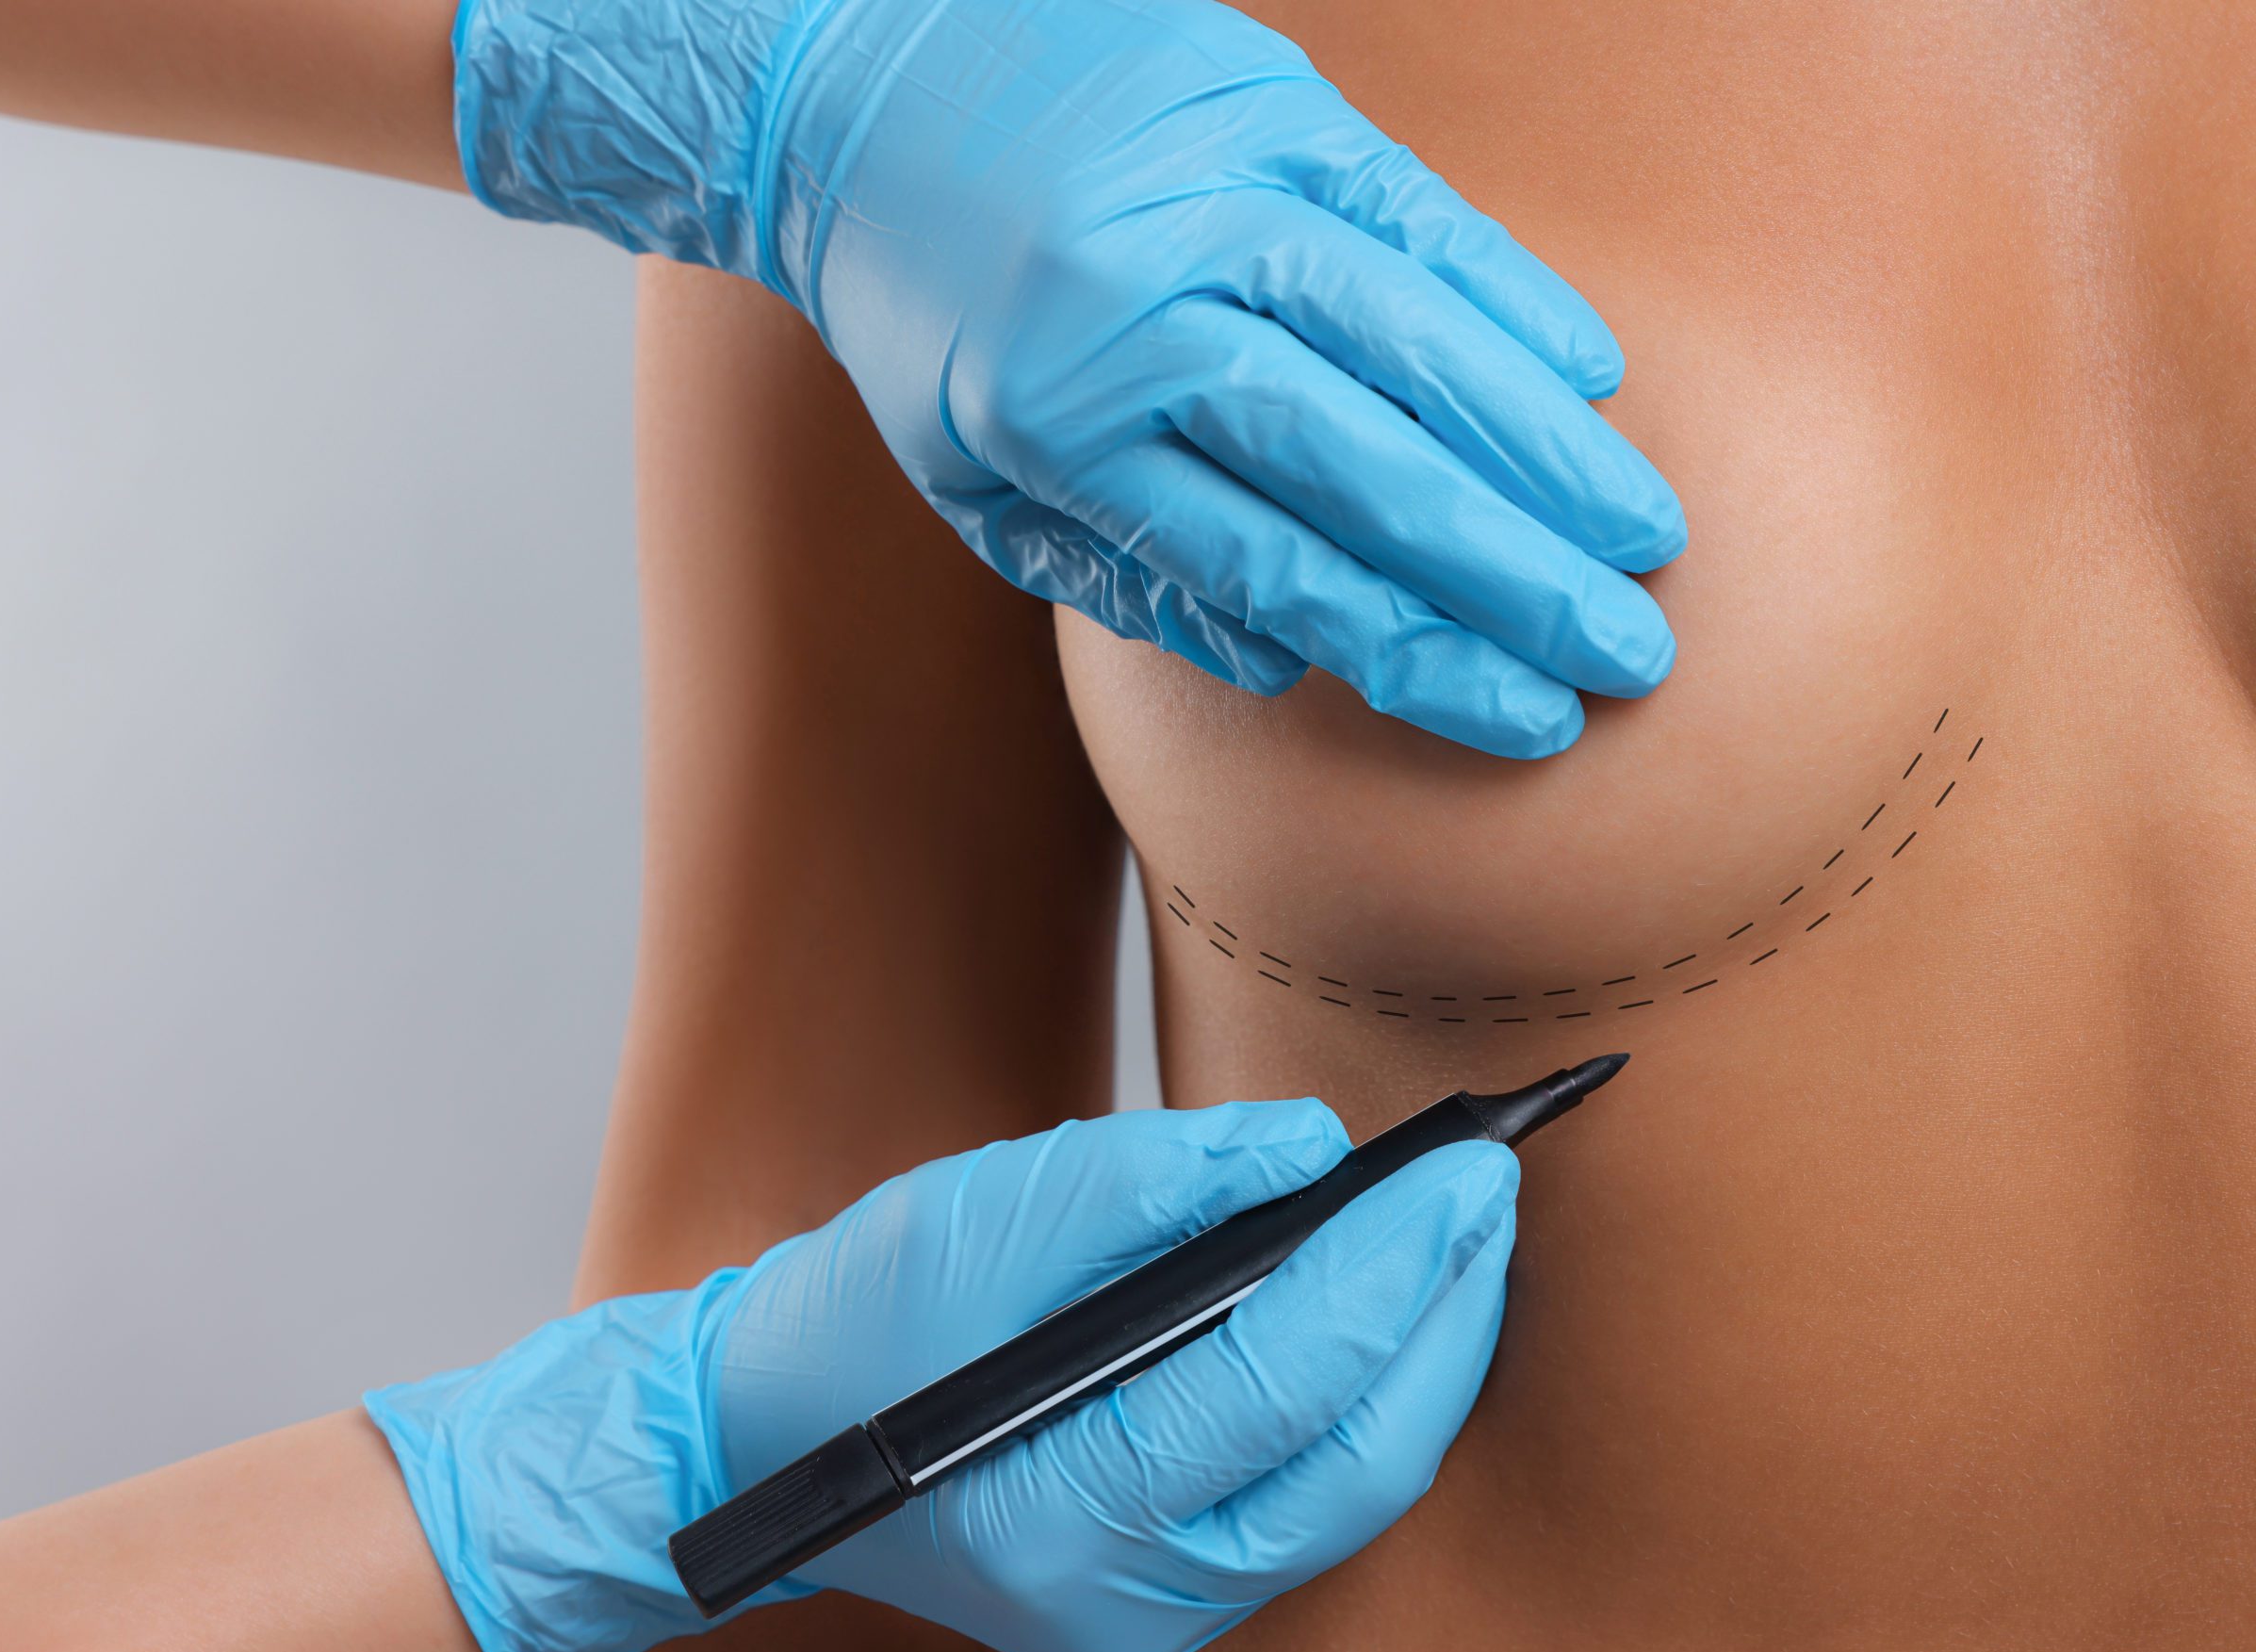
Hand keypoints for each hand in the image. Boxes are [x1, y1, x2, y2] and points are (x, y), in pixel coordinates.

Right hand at [365, 1100, 1518, 1651]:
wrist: (767, 1433)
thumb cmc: (851, 1323)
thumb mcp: (977, 1215)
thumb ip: (1148, 1178)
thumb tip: (1311, 1147)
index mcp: (1064, 1516)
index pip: (1287, 1388)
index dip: (1395, 1269)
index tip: (1469, 1168)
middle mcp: (1126, 1604)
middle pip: (1359, 1464)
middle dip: (1445, 1315)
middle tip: (1492, 1189)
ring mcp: (1154, 1619)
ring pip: (1355, 1490)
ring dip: (1424, 1356)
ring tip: (1461, 1233)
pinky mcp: (1169, 1592)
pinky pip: (1314, 1496)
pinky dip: (1368, 1395)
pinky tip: (1391, 1306)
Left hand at [454, 0, 1683, 756]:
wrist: (867, 75)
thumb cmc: (936, 307)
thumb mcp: (975, 476)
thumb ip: (1130, 575)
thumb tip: (1298, 658)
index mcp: (1061, 427)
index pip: (1280, 569)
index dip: (1418, 654)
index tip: (1525, 717)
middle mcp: (1142, 311)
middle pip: (1369, 468)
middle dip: (1515, 579)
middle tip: (1629, 655)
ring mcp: (1211, 193)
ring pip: (1415, 339)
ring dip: (1546, 453)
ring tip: (1643, 541)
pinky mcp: (1267, 102)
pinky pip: (1419, 210)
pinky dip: (1511, 295)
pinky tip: (1593, 380)